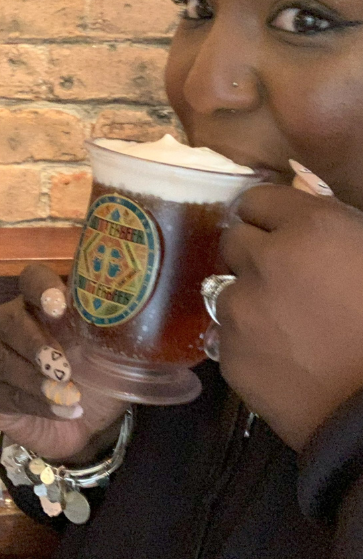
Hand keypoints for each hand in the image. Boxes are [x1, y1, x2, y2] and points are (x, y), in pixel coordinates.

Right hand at [0, 263, 128, 461]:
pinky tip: (62, 411)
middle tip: (63, 367)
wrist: (80, 425)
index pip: (31, 278)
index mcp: (45, 305)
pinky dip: (34, 403)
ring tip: (68, 397)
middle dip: (34, 341)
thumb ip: (120, 335)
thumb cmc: (97, 381)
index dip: (41, 287)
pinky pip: (1, 390)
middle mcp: (14, 322)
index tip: (59, 307)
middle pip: (7, 316)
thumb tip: (158, 322)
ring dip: (33, 378)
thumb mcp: (114, 356)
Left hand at [218, 184, 362, 449]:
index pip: (256, 199)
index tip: (278, 230)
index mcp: (311, 229)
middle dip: (254, 253)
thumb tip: (305, 226)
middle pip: (233, 240)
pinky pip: (228, 336)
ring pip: (225, 289)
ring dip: (248, 299)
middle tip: (284, 278)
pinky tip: (282, 359)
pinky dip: (248, 342)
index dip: (269, 216)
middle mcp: (263, 262)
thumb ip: (334, 233)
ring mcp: (239, 311)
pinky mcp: (229, 356)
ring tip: (286, 326)